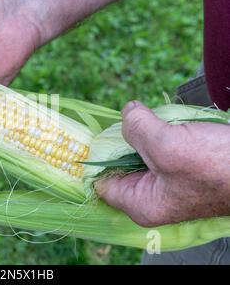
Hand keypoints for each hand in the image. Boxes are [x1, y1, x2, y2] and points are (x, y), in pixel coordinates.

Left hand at [95, 101, 229, 226]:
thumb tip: (127, 112)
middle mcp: (151, 196)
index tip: (101, 133)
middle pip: (119, 163)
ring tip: (163, 125)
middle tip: (137, 123)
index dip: (97, 157)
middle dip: (125, 140)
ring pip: (140, 151)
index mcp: (141, 203)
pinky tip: (173, 124)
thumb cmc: (219, 167)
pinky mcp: (181, 166)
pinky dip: (162, 131)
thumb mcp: (168, 145)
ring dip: (146, 132)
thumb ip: (136, 128)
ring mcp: (167, 181)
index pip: (101, 182)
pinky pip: (159, 145)